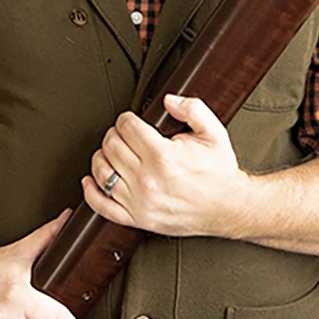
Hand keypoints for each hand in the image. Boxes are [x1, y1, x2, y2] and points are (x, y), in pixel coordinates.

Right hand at [0, 209, 74, 318]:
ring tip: (22, 313)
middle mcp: (4, 318)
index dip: (67, 316)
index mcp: (18, 297)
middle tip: (40, 310)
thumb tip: (67, 218)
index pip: (57, 317)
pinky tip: (8, 317)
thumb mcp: (17, 251)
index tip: (68, 313)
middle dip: (42, 318)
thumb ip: (46, 237)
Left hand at [83, 94, 247, 237]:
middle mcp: (147, 179)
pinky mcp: (137, 219)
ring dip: (101, 156)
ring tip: (111, 151)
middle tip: (123, 133)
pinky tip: (91, 180)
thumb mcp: (213, 131)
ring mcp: (139, 202)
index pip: (126, 127)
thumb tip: (168, 100)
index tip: (131, 119)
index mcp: (163, 156)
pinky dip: (91, 192)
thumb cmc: (219, 172)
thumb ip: (192, 108)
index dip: (126, 118)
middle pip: (111, 146)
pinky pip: (102, 206)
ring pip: (102, 172)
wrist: (227, 207)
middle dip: (114, 133)